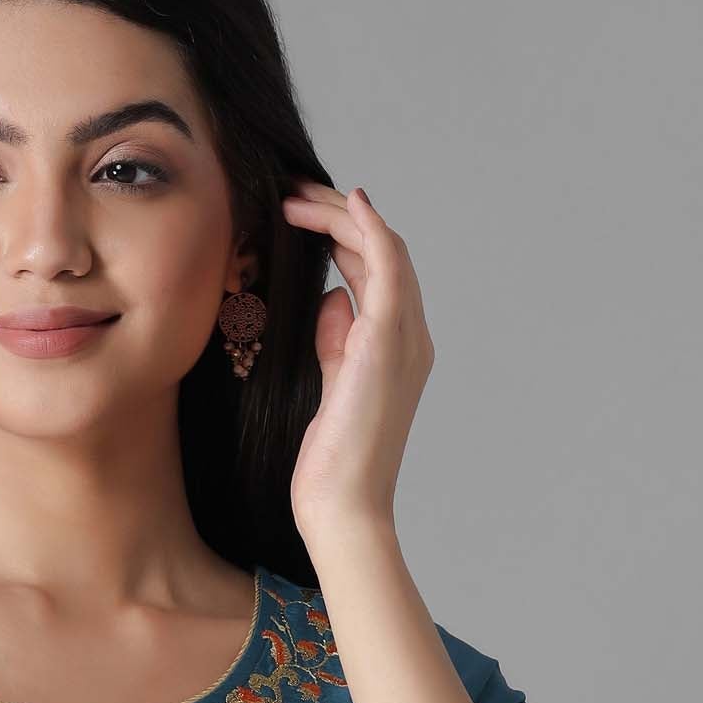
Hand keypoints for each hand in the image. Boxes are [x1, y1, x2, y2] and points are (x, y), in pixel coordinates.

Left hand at [280, 183, 433, 560]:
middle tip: (292, 196)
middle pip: (381, 253)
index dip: (342, 238)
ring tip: (296, 198)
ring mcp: (404, 338)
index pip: (375, 274)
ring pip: (383, 249)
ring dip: (340, 215)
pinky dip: (369, 228)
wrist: (343, 507)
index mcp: (397, 349)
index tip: (302, 219)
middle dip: (337, 217)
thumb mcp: (327, 388)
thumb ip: (335, 343)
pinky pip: (387, 266)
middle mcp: (410, 337)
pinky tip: (346, 203)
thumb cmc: (331, 464)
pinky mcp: (386, 342)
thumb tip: (331, 299)